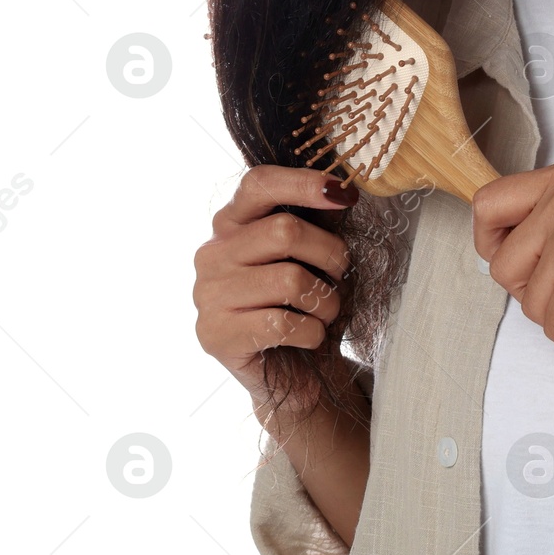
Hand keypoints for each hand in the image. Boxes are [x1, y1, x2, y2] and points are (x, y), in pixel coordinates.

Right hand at [193, 164, 354, 399]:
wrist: (295, 371)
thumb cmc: (308, 302)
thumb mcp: (315, 252)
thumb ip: (319, 219)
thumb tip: (341, 190)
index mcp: (233, 221)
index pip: (258, 183)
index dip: (303, 183)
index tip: (345, 194)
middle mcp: (212, 253)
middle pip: (284, 231)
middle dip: (330, 254)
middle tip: (341, 275)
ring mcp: (208, 294)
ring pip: (289, 280)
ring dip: (325, 301)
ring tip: (325, 312)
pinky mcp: (214, 335)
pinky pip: (281, 324)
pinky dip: (312, 332)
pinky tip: (310, 337)